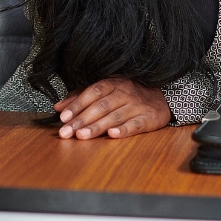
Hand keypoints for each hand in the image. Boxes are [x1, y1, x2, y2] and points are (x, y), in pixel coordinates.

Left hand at [54, 78, 172, 139]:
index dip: (78, 104)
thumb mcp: (106, 91)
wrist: (161, 98)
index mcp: (113, 83)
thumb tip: (59, 106)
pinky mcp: (148, 118)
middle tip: (66, 132)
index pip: (92, 92)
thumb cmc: (128, 95)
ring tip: (81, 136)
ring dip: (97, 127)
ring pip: (114, 116)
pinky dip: (123, 130)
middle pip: (101, 106)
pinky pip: (135, 124)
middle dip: (81, 120)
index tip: (64, 117)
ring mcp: (136, 105)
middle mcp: (124, 93)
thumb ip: (82, 97)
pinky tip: (112, 135)